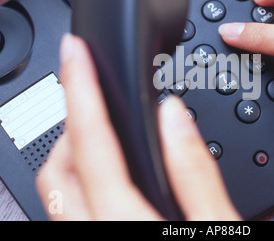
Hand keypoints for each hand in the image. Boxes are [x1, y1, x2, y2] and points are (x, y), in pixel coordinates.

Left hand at [36, 34, 240, 220]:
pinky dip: (80, 177)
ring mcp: (90, 239)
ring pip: (57, 190)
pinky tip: (106, 173)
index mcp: (123, 220)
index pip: (92, 140)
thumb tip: (175, 115)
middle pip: (58, 166)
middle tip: (90, 90)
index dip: (81, 87)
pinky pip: (71, 208)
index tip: (76, 52)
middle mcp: (93, 230)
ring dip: (70, 152)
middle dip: (70, 122)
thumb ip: (195, 173)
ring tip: (101, 126)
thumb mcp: (216, 225)